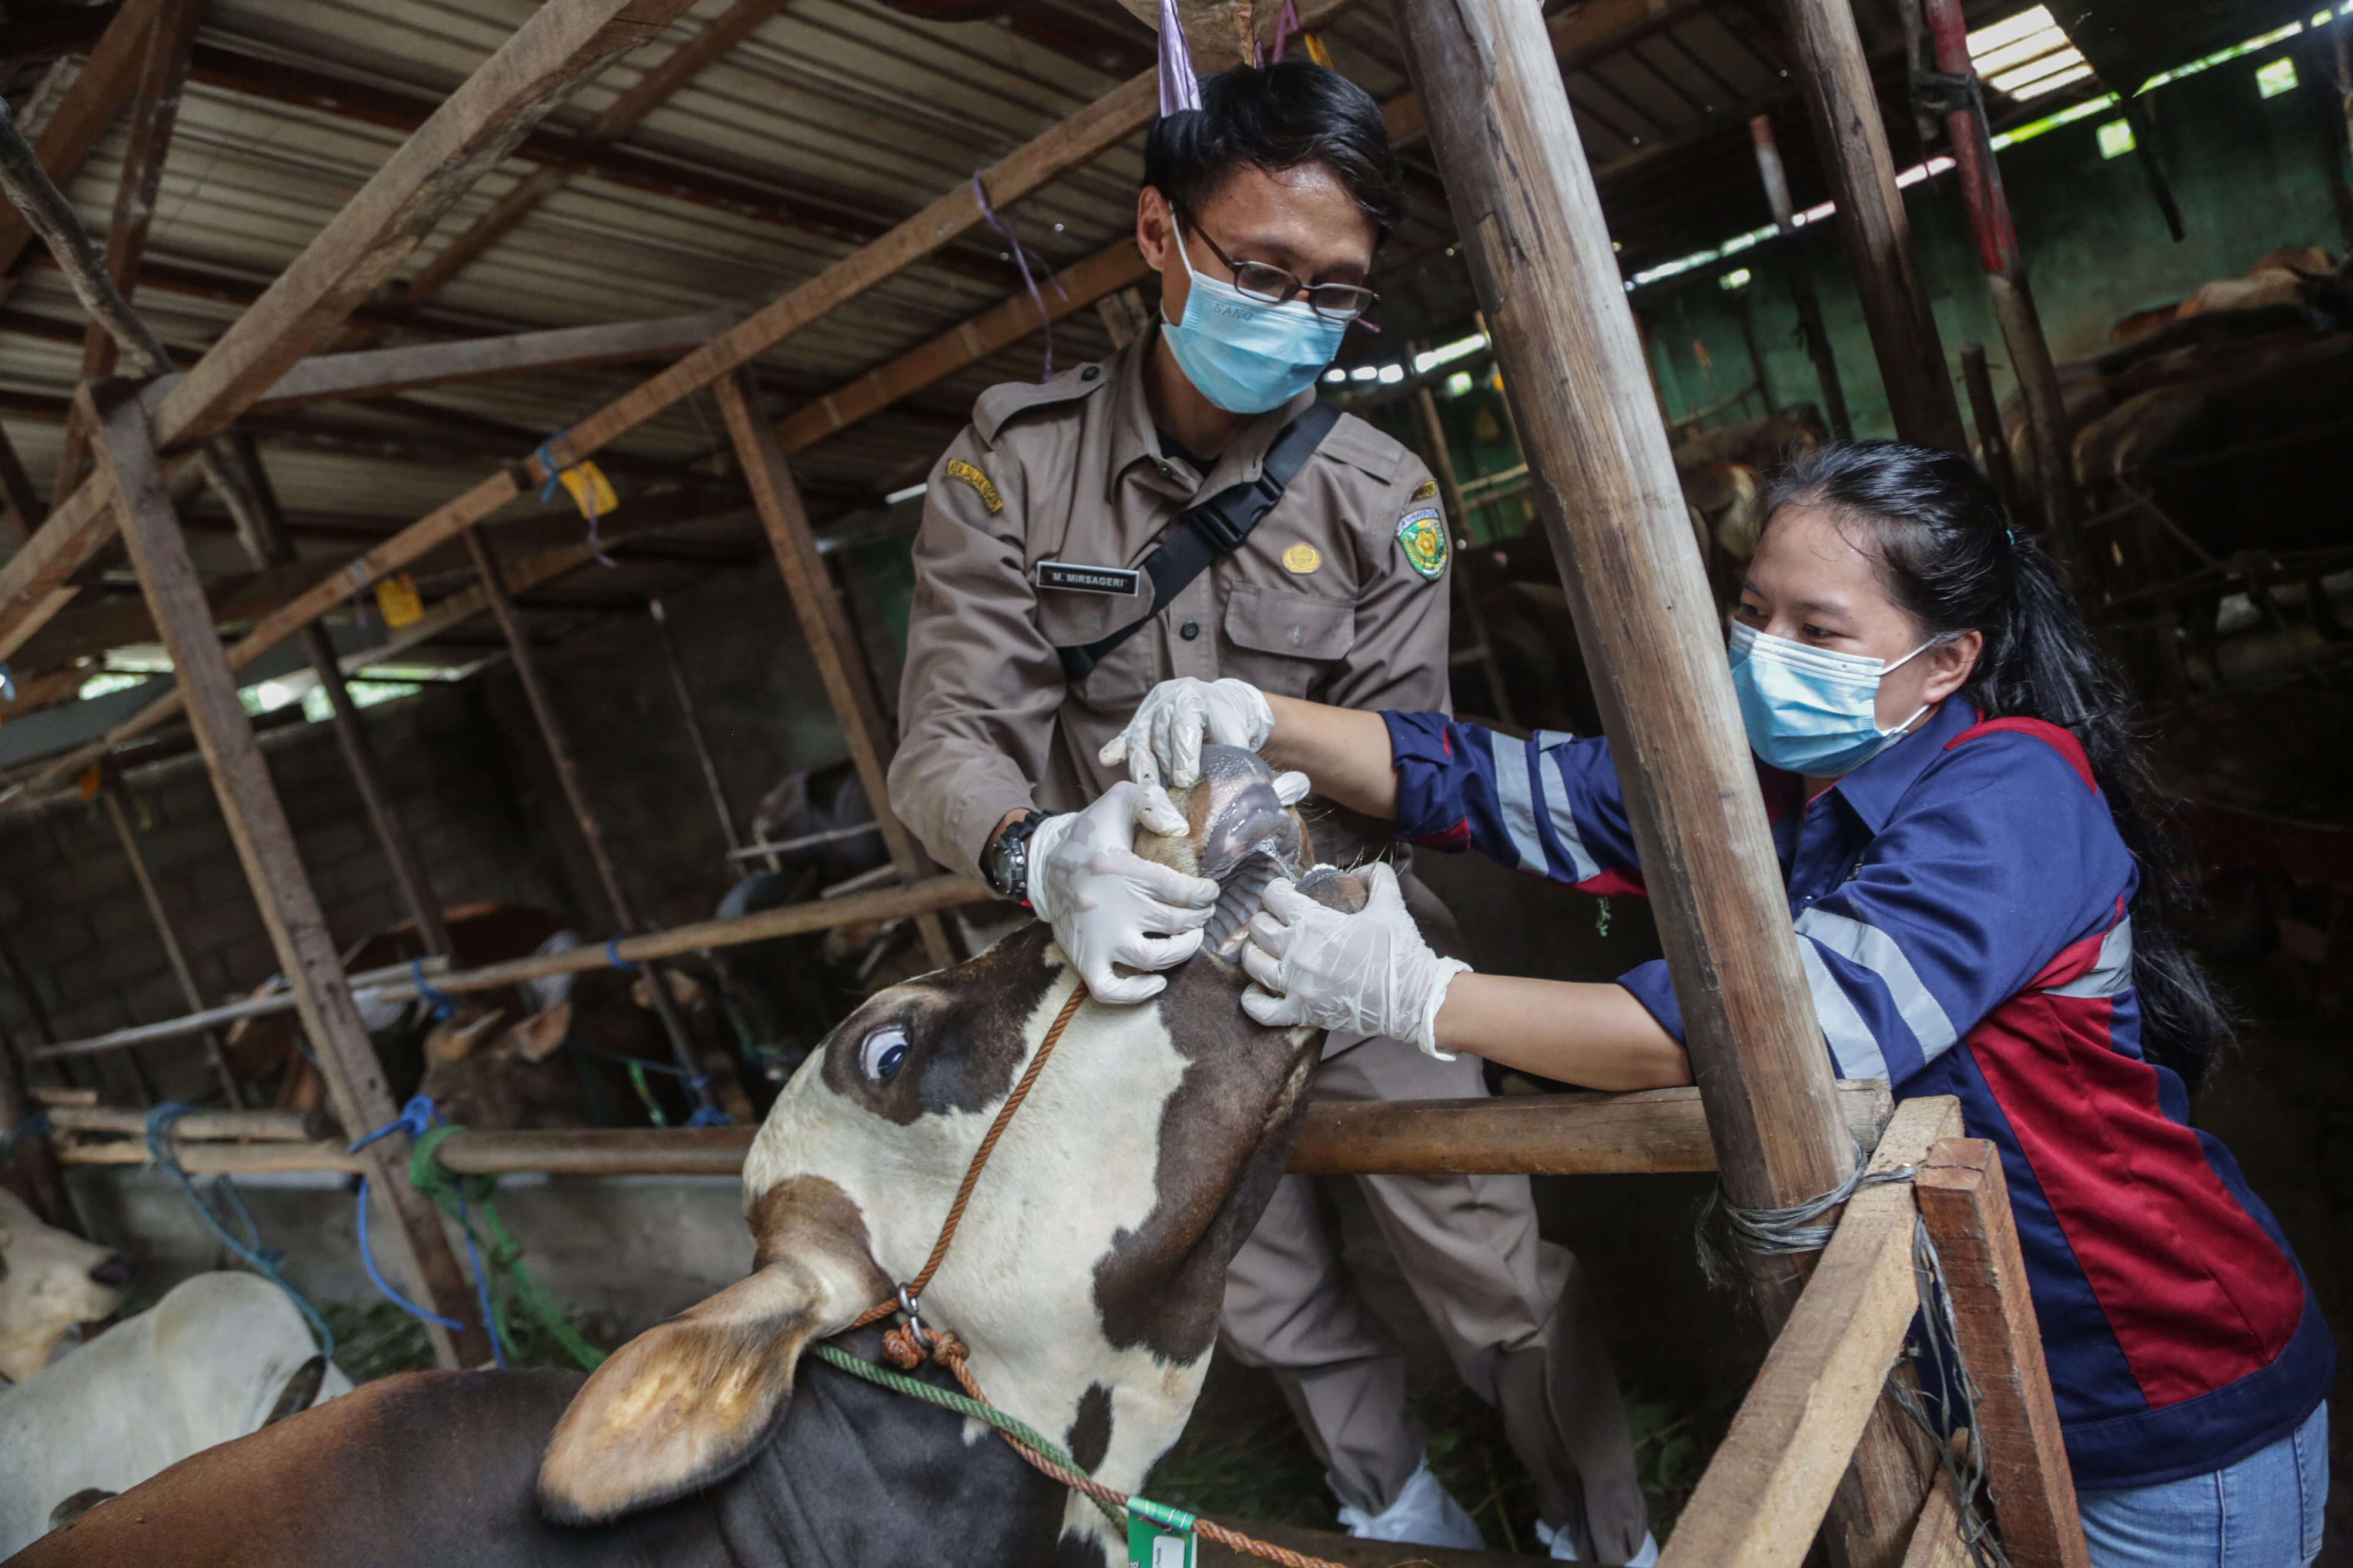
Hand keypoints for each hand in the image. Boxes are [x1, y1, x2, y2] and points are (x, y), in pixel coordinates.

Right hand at [1029, 782, 1221, 1003]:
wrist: (1043, 864)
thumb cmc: (1089, 834)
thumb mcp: (1118, 801)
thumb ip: (1151, 802)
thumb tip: (1179, 829)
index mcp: (1119, 869)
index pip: (1181, 890)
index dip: (1205, 894)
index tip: (1210, 892)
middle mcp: (1110, 908)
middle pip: (1175, 923)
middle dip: (1199, 918)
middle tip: (1203, 912)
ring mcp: (1096, 938)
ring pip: (1154, 958)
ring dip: (1183, 950)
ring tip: (1191, 937)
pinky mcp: (1083, 959)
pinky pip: (1111, 989)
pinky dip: (1136, 993)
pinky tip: (1157, 982)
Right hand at [1098, 678, 1274, 789]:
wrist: (1218, 704)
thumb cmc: (1228, 723)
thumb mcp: (1237, 736)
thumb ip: (1233, 757)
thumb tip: (1231, 790)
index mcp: (1192, 696)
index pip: (1183, 725)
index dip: (1183, 754)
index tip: (1186, 781)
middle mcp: (1166, 698)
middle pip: (1157, 735)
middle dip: (1163, 767)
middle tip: (1169, 796)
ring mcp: (1148, 709)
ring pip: (1139, 739)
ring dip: (1142, 769)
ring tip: (1148, 793)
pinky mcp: (1137, 721)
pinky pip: (1124, 736)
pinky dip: (1115, 749)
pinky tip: (1107, 760)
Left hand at [1240, 862, 1470, 1057]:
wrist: (1414, 999)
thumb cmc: (1400, 952)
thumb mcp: (1391, 903)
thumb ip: (1376, 876)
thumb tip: (1359, 870)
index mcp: (1315, 923)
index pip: (1273, 896)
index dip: (1276, 890)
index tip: (1284, 893)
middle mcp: (1297, 952)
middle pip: (1257, 928)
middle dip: (1265, 919)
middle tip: (1278, 921)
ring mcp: (1296, 986)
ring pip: (1252, 963)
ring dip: (1255, 952)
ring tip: (1266, 949)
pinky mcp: (1301, 1013)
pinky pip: (1260, 1010)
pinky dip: (1252, 999)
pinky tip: (1257, 990)